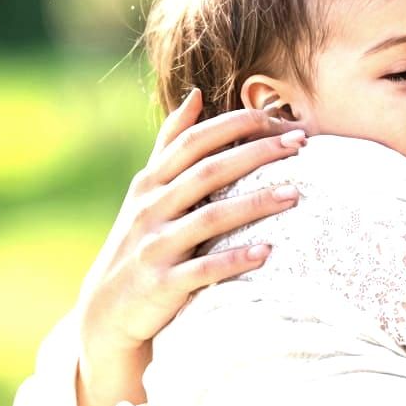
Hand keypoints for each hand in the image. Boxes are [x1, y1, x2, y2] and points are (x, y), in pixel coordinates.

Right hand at [77, 87, 307, 361]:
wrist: (105, 311)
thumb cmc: (140, 240)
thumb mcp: (146, 190)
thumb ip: (170, 143)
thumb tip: (196, 94)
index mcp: (150, 182)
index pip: (195, 141)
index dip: (237, 125)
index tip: (280, 119)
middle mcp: (150, 208)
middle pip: (208, 172)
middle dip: (256, 153)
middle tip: (300, 144)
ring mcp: (154, 246)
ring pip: (209, 218)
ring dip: (255, 204)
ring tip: (295, 194)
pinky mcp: (161, 284)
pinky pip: (203, 270)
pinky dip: (234, 259)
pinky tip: (267, 252)